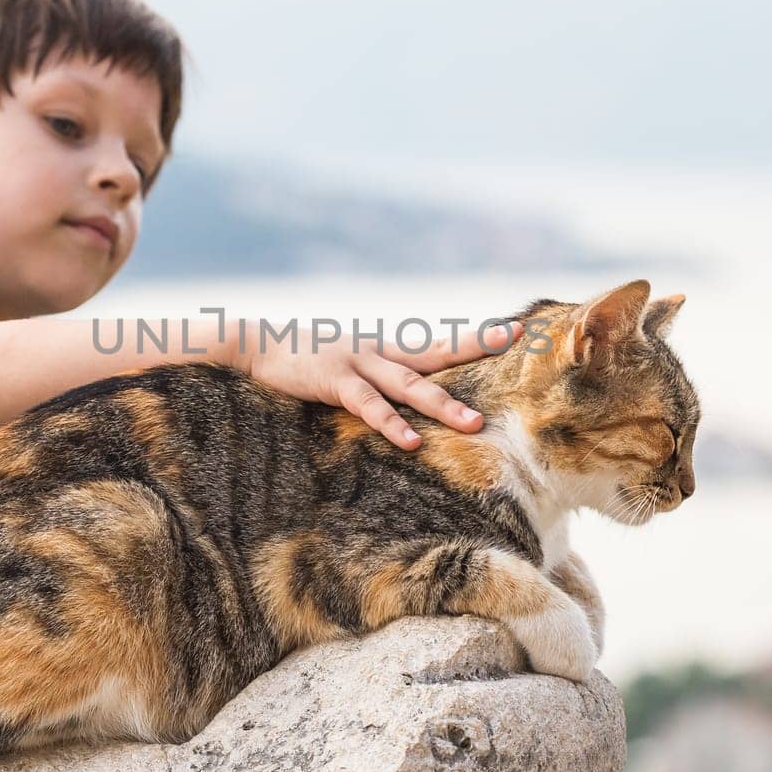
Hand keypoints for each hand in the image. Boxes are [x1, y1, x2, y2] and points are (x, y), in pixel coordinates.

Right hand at [235, 319, 521, 449]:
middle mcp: (378, 352)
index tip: (514, 329)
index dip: (476, 337)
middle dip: (475, 348)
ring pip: (409, 386)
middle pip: (436, 352)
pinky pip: (368, 405)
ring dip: (442, 406)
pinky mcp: (334, 381)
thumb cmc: (304, 362)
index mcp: (385, 350)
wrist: (257, 344)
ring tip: (474, 424)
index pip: (439, 343)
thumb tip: (408, 403)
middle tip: (512, 343)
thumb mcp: (348, 366)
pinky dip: (390, 424)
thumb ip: (379, 381)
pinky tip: (410, 441)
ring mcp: (357, 364)